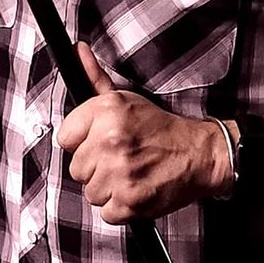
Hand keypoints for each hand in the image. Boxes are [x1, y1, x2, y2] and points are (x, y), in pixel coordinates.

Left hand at [55, 42, 232, 223]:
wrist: (199, 154)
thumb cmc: (161, 128)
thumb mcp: (126, 98)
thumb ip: (95, 77)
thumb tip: (77, 50)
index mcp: (106, 112)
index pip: (64, 138)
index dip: (82, 143)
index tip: (99, 143)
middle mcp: (109, 141)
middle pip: (76, 168)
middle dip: (96, 167)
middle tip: (120, 159)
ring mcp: (119, 173)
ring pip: (90, 193)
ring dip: (108, 188)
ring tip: (129, 174)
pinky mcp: (130, 201)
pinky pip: (106, 212)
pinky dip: (120, 207)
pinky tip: (135, 190)